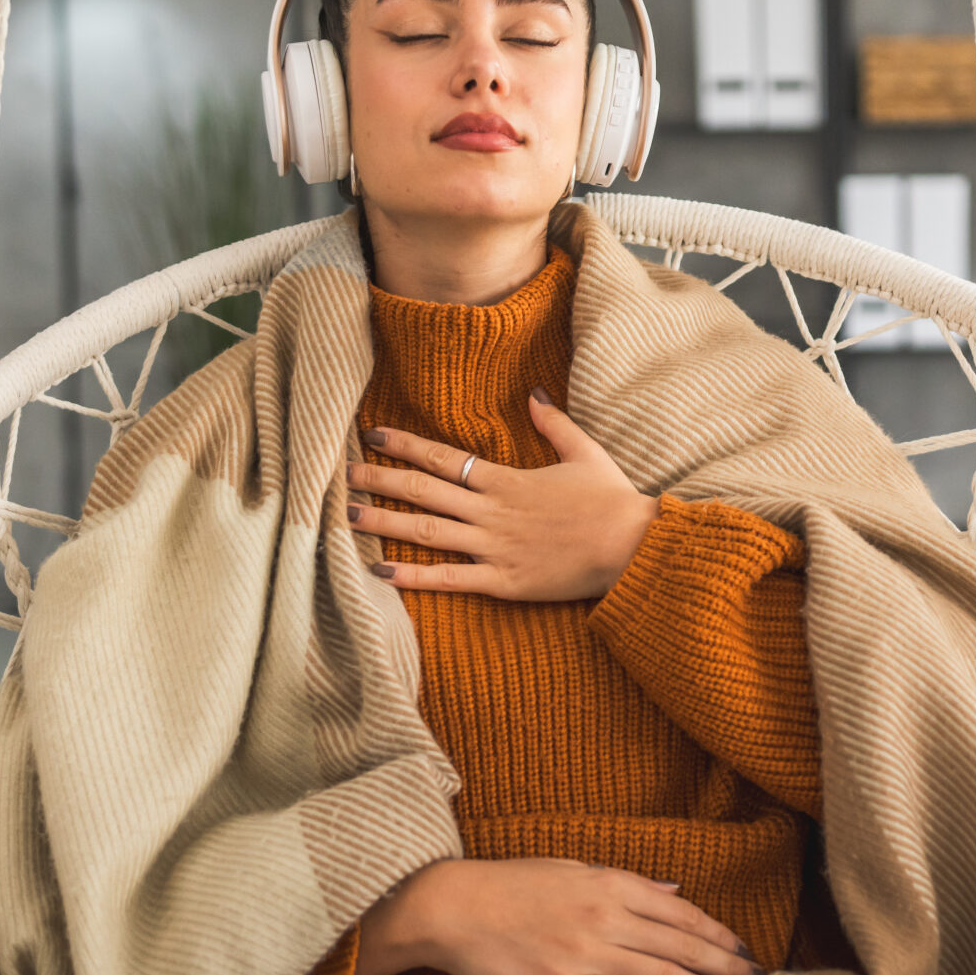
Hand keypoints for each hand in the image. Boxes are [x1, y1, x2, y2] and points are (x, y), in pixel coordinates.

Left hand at [350, 391, 656, 599]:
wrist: (632, 546)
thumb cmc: (611, 501)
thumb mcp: (584, 452)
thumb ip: (554, 423)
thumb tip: (535, 393)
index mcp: (506, 479)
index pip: (443, 457)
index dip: (405, 445)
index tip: (373, 434)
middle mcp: (491, 511)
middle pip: (423, 491)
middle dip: (380, 479)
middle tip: (343, 473)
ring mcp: (494, 548)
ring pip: (427, 532)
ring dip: (384, 523)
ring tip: (347, 517)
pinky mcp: (503, 581)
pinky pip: (449, 579)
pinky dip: (413, 576)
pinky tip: (381, 571)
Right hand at [356, 858, 762, 974]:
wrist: (451, 907)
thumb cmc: (508, 885)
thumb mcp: (570, 868)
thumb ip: (626, 882)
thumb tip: (672, 890)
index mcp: (609, 884)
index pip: (680, 913)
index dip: (717, 934)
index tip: (743, 949)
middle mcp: (606, 917)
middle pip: (682, 945)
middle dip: (726, 966)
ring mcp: (588, 953)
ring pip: (664, 974)